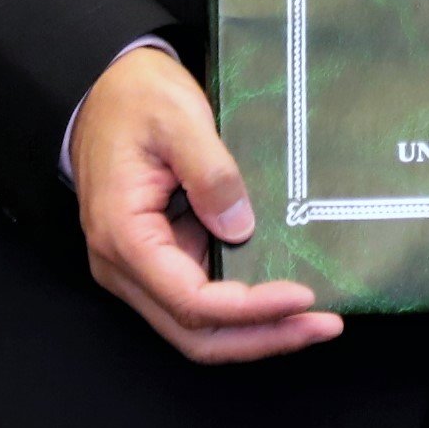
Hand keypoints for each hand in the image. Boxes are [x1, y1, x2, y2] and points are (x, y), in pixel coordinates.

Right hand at [71, 44, 345, 363]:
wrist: (107, 90)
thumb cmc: (135, 100)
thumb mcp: (179, 119)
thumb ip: (211, 173)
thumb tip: (241, 228)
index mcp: (123, 236)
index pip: (190, 300)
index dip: (248, 308)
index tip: (300, 296)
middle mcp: (125, 267)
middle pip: (194, 332)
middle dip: (261, 337)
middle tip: (321, 326)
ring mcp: (142, 268)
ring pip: (198, 326)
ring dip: (255, 331)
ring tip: (313, 322)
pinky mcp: (162, 258)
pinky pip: (201, 300)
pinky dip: (243, 309)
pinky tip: (284, 300)